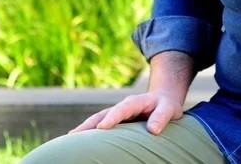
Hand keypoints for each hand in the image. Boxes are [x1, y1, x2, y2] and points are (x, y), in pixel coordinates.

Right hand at [69, 89, 184, 134]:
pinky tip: (81, 142)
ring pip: (98, 120)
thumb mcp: (169, 108)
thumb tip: (152, 130)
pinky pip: (101, 126)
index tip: (102, 128)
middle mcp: (122, 107)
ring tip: (71, 139)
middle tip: (74, 135)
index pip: (121, 110)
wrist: (163, 98)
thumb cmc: (166, 105)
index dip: (111, 118)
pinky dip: (90, 132)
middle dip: (88, 125)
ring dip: (85, 129)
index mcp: (134, 102)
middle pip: (102, 115)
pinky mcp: (116, 121)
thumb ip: (161, 116)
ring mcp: (117, 114)